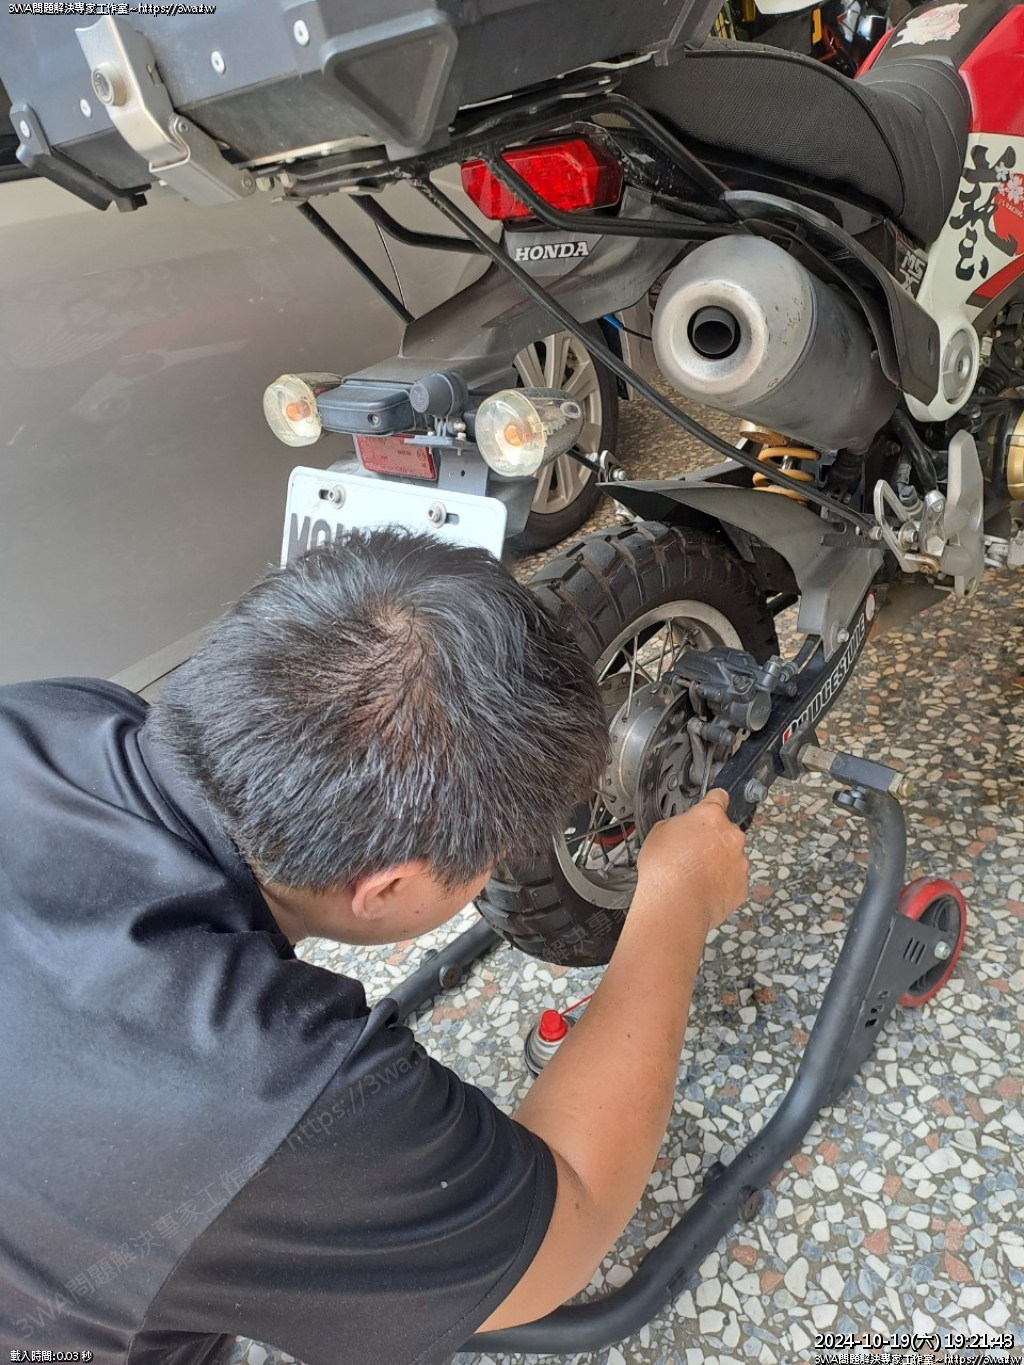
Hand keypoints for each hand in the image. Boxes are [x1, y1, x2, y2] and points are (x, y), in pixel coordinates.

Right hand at [634, 789, 748, 933]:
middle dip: (712, 839)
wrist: (676, 905)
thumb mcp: (659, 832)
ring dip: (717, 862)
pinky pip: (732, 879)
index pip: (719, 797)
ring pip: (730, 856)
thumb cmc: (664, 869)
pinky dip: (721, 883)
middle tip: (691, 852)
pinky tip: (701, 888)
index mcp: (710, 816)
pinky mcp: (741, 885)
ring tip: (693, 875)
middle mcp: (731, 835)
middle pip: (725, 831)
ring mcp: (739, 861)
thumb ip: (679, 824)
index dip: (713, 801)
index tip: (713, 803)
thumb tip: (682, 829)